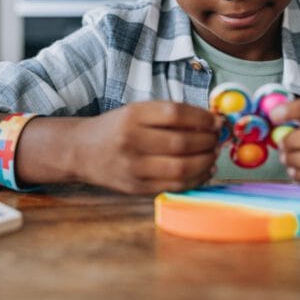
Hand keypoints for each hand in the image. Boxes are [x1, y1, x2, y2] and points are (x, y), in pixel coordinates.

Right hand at [78, 102, 221, 194]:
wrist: (81, 151)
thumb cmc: (117, 128)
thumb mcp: (137, 111)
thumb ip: (170, 115)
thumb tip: (212, 122)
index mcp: (133, 115)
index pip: (176, 113)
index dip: (203, 117)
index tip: (217, 120)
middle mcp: (131, 140)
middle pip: (182, 142)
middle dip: (208, 141)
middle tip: (218, 139)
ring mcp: (133, 167)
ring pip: (181, 167)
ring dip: (206, 161)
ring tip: (213, 154)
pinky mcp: (136, 188)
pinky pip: (174, 186)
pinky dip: (196, 179)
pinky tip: (204, 171)